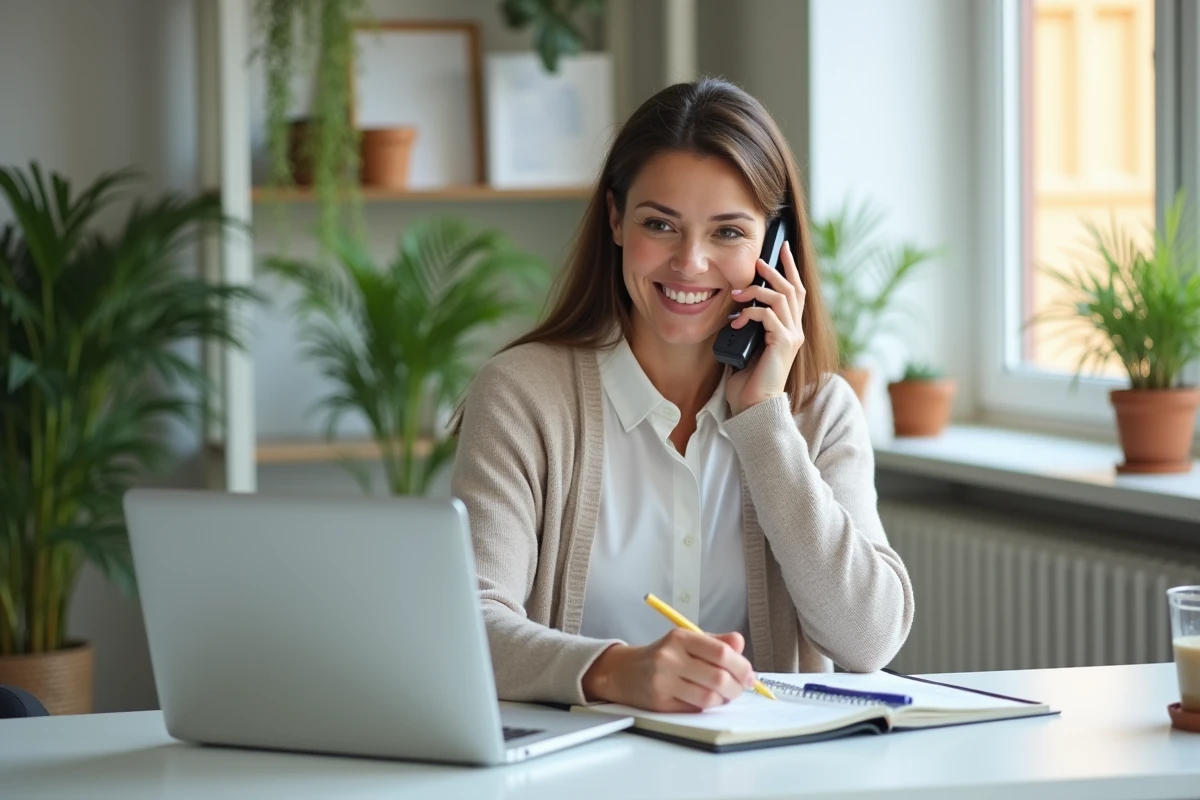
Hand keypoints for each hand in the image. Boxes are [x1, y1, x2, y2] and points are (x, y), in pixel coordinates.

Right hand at [581, 630, 755, 711]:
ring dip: (723, 699)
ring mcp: (663, 682)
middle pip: (718, 678)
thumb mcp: (687, 640)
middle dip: (737, 687)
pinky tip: (707, 700)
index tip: (749, 675)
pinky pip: (695, 709)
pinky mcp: (660, 703)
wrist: (624, 671)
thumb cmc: (662, 655)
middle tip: (740, 688)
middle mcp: (669, 658)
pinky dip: (707, 706)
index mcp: (680, 638)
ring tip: (724, 694)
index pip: (720, 653)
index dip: (741, 666)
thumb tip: (740, 644)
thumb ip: (716, 642)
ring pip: (709, 698)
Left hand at [725, 241, 806, 415]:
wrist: (753, 404)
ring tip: (738, 293)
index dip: (790, 269)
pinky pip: (768, 316)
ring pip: (781, 298)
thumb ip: (749, 325)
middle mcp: (795, 330)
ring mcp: (791, 336)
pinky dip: (750, 312)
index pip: (796, 292)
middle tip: (759, 259)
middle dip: (776, 270)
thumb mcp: (747, 344)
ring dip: (758, 290)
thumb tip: (737, 307)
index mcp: (789, 329)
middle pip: (792, 289)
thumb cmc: (748, 379)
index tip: (782, 249)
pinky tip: (736, 320)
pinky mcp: (783, 343)